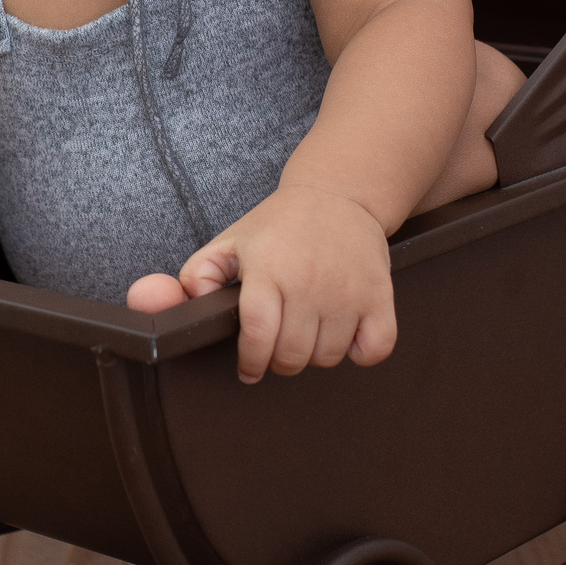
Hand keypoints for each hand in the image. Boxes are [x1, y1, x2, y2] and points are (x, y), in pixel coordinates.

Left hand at [126, 184, 395, 383]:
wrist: (337, 195)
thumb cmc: (278, 226)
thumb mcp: (230, 241)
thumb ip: (197, 274)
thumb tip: (185, 303)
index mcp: (268, 269)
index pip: (258, 336)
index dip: (251, 362)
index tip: (248, 369)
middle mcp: (309, 282)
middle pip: (292, 356)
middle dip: (280, 358)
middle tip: (278, 341)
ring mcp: (348, 291)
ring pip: (328, 357)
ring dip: (316, 353)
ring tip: (307, 327)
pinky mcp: (379, 297)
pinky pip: (374, 350)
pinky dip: (360, 351)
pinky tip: (345, 331)